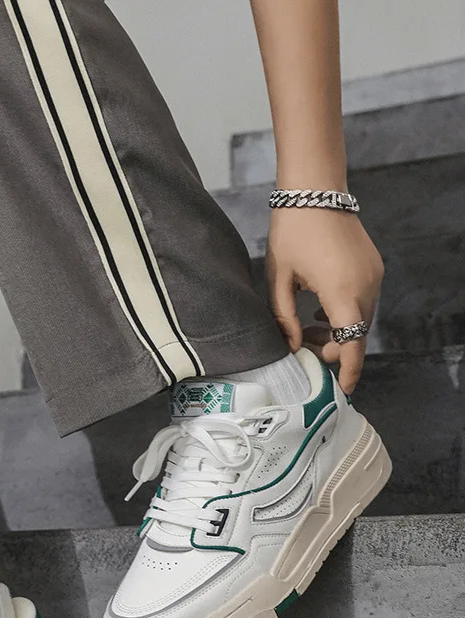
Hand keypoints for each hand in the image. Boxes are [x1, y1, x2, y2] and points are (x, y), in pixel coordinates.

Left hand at [265, 208, 383, 393]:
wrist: (314, 192)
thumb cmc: (292, 232)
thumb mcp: (279, 279)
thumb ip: (285, 317)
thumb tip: (292, 347)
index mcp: (342, 292)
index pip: (352, 343)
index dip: (349, 370)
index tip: (343, 390)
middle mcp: (366, 286)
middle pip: (357, 334)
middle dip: (335, 351)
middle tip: (305, 352)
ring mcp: (374, 275)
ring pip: (361, 318)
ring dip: (339, 332)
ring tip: (308, 332)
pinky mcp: (373, 266)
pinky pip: (364, 300)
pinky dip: (345, 313)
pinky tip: (320, 313)